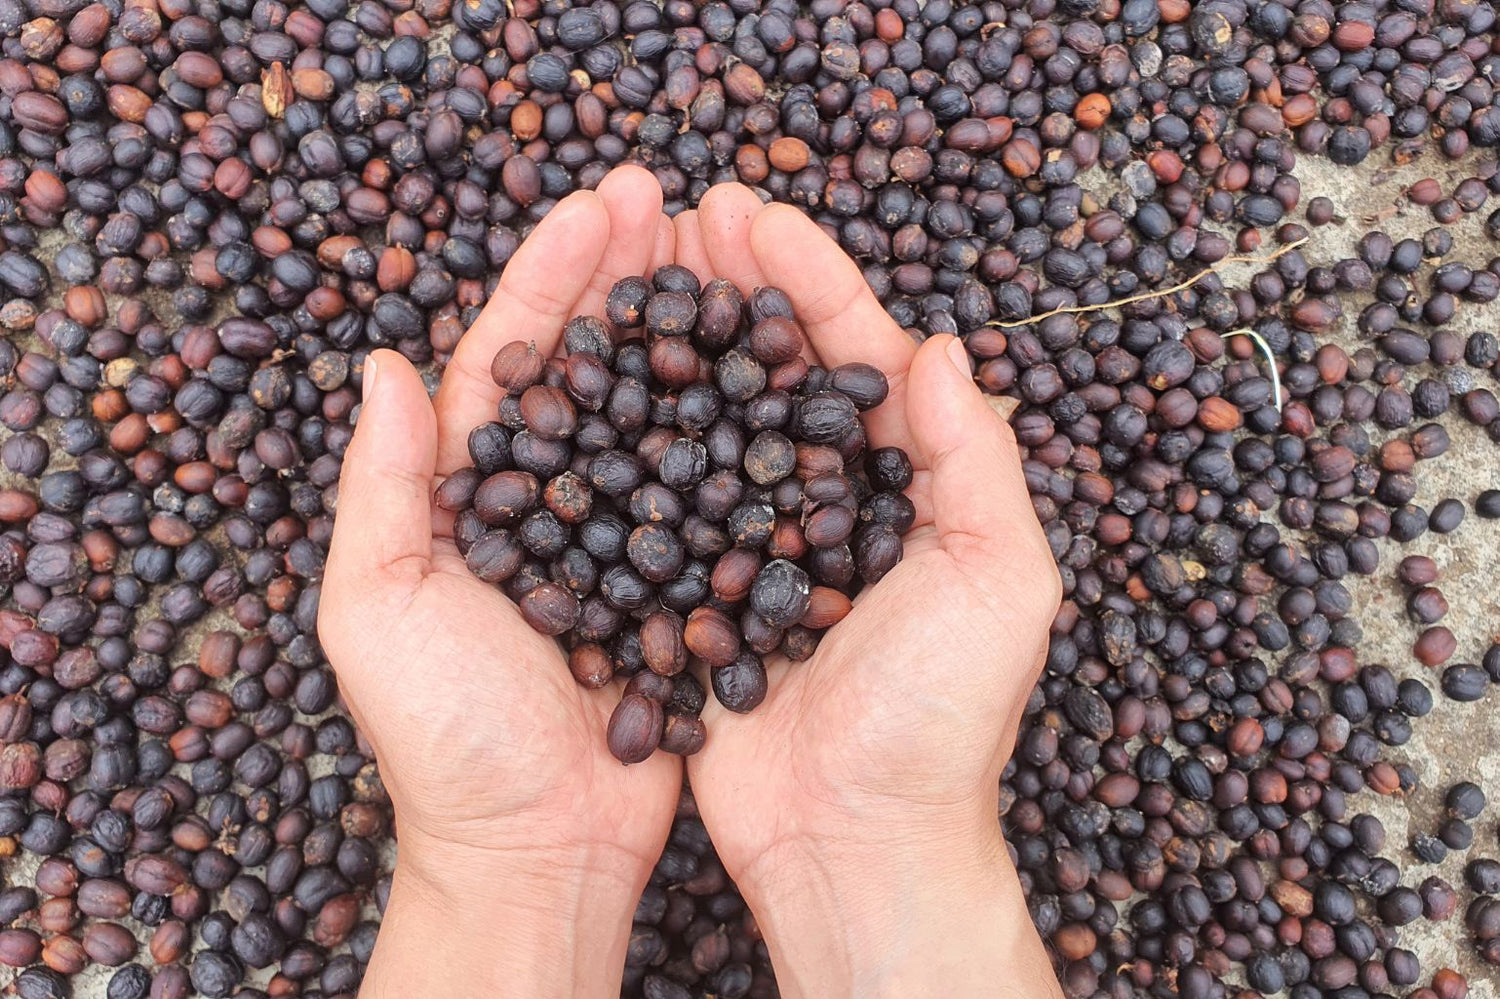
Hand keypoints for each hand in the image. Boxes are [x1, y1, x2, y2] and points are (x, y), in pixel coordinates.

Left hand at [319, 166, 680, 998]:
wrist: (536, 847)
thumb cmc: (444, 738)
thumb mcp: (381, 609)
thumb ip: (386, 487)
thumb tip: (385, 364)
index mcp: (469, 493)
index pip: (514, 358)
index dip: (554, 276)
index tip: (603, 206)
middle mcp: (546, 500)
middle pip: (592, 366)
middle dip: (626, 278)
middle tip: (671, 200)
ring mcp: (615, 537)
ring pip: (656, 412)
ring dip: (685, 333)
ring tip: (724, 259)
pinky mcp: (675, 582)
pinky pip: (707, 491)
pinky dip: (733, 429)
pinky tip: (768, 375)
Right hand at [673, 187, 1064, 997]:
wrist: (857, 840)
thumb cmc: (945, 721)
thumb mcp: (1001, 584)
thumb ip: (979, 464)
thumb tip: (940, 347)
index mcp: (909, 486)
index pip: (854, 355)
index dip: (808, 278)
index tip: (753, 214)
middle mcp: (831, 503)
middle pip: (774, 371)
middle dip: (730, 289)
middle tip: (678, 217)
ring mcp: (760, 545)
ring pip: (712, 421)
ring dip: (674, 346)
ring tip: (627, 275)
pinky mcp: (702, 595)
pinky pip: (664, 505)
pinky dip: (634, 444)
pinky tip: (593, 390)